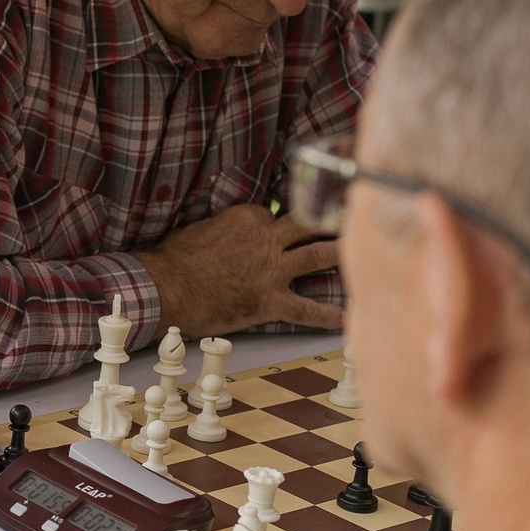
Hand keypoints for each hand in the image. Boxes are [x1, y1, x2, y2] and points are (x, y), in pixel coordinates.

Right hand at [132, 204, 343, 336]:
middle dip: (332, 220)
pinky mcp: (270, 300)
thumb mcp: (201, 227)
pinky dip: (328, 314)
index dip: (282, 223)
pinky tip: (345, 315)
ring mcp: (272, 269)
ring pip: (318, 256)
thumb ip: (225, 226)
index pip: (277, 214)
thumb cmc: (175, 259)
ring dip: (341, 255)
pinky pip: (306, 309)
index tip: (288, 229)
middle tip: (352, 217)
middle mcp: (268, 238)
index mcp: (250, 217)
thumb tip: (229, 232)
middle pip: (309, 225)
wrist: (168, 288)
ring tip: (362, 253)